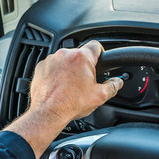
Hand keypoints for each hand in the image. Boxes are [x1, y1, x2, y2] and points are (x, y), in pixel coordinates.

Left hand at [5, 40, 122, 158]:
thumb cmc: (71, 103)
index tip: (100, 61)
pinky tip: (60, 86)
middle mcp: (65, 54)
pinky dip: (57, 73)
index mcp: (82, 58)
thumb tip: (118, 82)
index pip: (96, 45)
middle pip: (80, 54)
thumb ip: (112, 86)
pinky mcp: (41, 67)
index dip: (101, 53)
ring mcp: (52, 60)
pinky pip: (53, 66)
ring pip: (66, 60)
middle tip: (86, 81)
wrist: (48, 113)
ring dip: (70, 68)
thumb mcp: (99, 96)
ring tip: (71, 85)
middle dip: (84, 65)